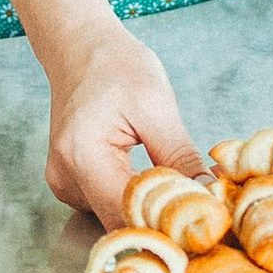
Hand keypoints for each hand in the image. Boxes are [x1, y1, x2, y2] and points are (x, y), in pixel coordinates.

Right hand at [38, 21, 204, 226]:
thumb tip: (209, 195)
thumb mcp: (157, 105)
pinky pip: (107, 203)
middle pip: (118, 220)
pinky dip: (133, 197)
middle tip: (202, 210)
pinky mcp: (70, 182)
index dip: (163, 225)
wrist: (80, 48)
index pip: (125, 213)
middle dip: (160, 219)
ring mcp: (63, 183)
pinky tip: (152, 180)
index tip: (201, 224)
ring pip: (114, 215)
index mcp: (82, 154)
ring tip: (178, 187)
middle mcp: (65, 177)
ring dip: (147, 208)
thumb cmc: (115, 65)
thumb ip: (181, 157)